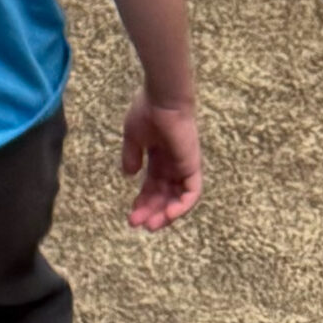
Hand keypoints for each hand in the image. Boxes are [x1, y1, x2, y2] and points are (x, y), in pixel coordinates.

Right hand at [120, 96, 200, 231]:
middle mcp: (173, 164)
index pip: (153, 186)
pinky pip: (191, 192)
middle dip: (150, 210)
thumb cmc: (147, 111)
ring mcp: (184, 165)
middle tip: (136, 223)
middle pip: (164, 195)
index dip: (143, 201)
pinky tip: (167, 216)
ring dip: (165, 214)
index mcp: (160, 157)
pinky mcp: (192, 165)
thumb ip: (132, 155)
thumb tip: (129, 175)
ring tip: (150, 225)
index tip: (131, 214)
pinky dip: (182, 206)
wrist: (163, 97)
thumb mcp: (134, 137)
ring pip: (178, 198)